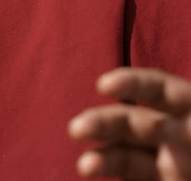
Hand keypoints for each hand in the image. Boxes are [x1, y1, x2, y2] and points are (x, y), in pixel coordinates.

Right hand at [68, 68, 190, 178]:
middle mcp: (176, 135)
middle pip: (133, 121)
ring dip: (102, 156)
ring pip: (127, 154)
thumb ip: (187, 131)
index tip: (103, 86)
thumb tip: (164, 123)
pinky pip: (131, 176)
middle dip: (103, 122)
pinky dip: (107, 170)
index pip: (159, 88)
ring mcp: (168, 163)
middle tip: (76, 129)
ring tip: (84, 166)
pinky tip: (91, 168)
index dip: (132, 83)